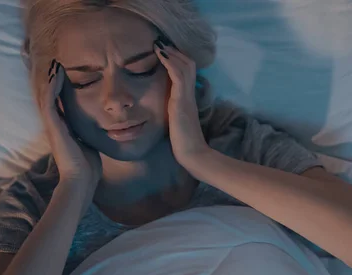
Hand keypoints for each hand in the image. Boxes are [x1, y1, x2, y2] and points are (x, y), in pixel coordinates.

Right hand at [43, 61, 101, 194]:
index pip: (58, 102)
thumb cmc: (87, 165)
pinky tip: (56, 73)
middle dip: (50, 79)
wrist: (81, 179)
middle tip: (53, 61)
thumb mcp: (88, 142)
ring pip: (46, 95)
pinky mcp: (53, 126)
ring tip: (54, 63)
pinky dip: (52, 86)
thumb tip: (98, 126)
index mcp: (62, 127)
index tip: (63, 72)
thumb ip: (87, 132)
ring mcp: (52, 124)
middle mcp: (54, 124)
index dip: (59, 87)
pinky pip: (49, 101)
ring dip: (50, 78)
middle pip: (48, 96)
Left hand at [154, 41, 209, 167]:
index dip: (178, 60)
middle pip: (188, 64)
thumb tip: (168, 110)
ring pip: (184, 66)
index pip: (187, 72)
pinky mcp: (181, 101)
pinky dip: (169, 62)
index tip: (165, 52)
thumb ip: (175, 113)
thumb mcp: (177, 123)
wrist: (193, 154)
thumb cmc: (184, 143)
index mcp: (188, 99)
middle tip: (162, 43)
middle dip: (175, 52)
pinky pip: (178, 75)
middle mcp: (189, 95)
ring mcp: (186, 97)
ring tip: (159, 44)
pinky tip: (160, 54)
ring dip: (171, 53)